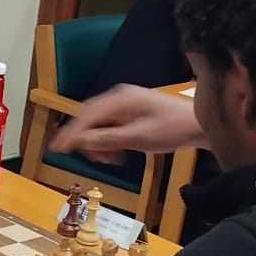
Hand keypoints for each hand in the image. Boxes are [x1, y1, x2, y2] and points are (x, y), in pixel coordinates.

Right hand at [49, 84, 204, 160]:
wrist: (197, 125)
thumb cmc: (173, 128)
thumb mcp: (137, 138)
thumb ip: (106, 139)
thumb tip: (80, 140)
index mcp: (120, 99)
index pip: (86, 115)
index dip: (70, 133)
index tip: (58, 148)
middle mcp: (120, 97)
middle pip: (90, 118)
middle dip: (88, 141)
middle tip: (95, 158)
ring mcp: (126, 103)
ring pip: (99, 124)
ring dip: (100, 143)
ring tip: (111, 158)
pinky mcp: (131, 112)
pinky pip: (111, 125)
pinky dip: (109, 140)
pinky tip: (117, 153)